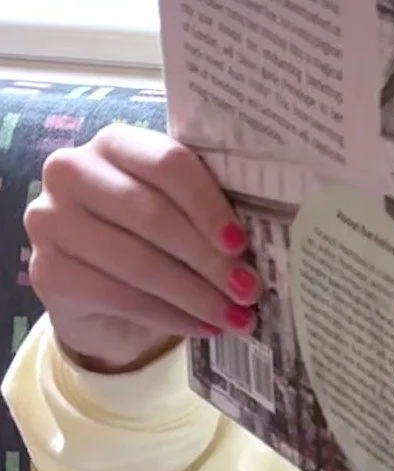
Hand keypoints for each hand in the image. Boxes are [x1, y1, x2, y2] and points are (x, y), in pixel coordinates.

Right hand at [24, 124, 260, 373]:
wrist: (102, 288)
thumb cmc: (154, 235)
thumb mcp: (179, 209)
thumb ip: (210, 207)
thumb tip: (269, 238)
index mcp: (115, 142)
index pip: (166, 163)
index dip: (207, 204)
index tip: (242, 242)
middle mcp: (72, 171)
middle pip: (151, 214)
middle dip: (208, 258)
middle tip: (250, 289)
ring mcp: (50, 220)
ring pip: (136, 261)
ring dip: (195, 295)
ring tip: (237, 316)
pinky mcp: (46, 271)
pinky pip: (118, 296)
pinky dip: (170, 316)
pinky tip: (204, 328)